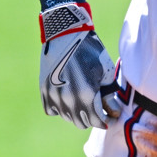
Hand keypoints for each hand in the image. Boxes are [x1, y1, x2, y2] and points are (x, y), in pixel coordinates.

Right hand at [38, 3, 117, 128]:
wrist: (65, 34)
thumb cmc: (90, 50)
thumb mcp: (105, 71)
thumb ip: (108, 94)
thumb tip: (112, 110)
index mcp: (87, 95)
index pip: (97, 121)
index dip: (105, 121)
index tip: (110, 118)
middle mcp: (69, 100)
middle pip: (81, 122)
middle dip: (92, 118)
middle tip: (98, 110)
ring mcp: (54, 96)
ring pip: (67, 117)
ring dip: (77, 114)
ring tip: (85, 102)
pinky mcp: (44, 90)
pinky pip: (52, 109)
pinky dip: (60, 108)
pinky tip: (68, 99)